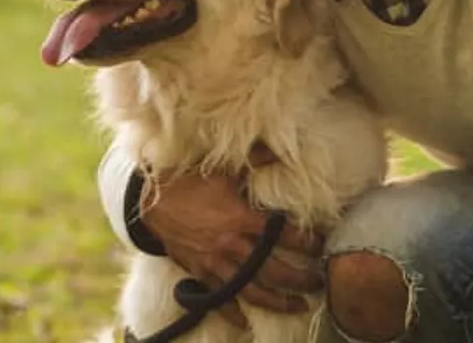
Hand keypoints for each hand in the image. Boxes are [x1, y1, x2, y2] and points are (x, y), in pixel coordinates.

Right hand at [137, 145, 325, 326]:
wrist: (150, 203)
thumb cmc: (189, 183)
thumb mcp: (222, 169)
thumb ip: (254, 159)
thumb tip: (279, 149)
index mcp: (243, 220)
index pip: (286, 235)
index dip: (308, 242)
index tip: (322, 245)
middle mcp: (234, 246)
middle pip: (276, 271)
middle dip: (302, 279)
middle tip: (320, 282)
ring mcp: (217, 264)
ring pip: (254, 291)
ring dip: (279, 301)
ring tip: (300, 306)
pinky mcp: (201, 274)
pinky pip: (220, 299)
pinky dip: (233, 313)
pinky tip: (246, 323)